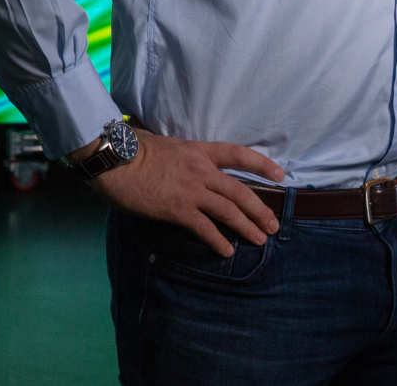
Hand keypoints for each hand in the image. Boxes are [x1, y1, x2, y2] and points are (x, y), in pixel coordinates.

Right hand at [87, 128, 286, 256]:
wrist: (116, 159)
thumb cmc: (134, 149)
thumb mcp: (168, 145)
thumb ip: (183, 156)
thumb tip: (185, 162)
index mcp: (199, 150)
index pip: (238, 154)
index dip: (262, 164)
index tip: (280, 175)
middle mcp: (201, 169)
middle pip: (240, 190)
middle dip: (259, 209)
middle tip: (273, 224)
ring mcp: (191, 190)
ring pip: (229, 210)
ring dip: (247, 227)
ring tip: (260, 240)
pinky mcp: (178, 209)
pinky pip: (205, 227)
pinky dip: (218, 240)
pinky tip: (227, 251)